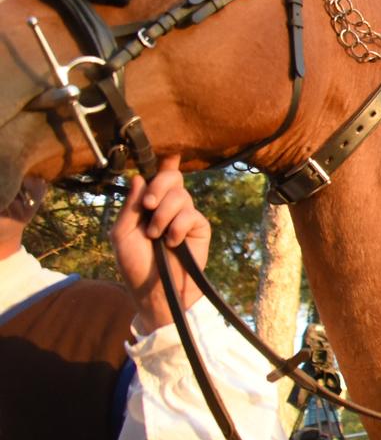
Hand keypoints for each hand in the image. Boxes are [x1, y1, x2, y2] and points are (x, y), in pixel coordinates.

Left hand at [110, 155, 208, 329]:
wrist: (155, 290)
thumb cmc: (135, 265)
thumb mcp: (121, 234)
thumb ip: (130, 206)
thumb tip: (139, 176)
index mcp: (147, 205)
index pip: (155, 176)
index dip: (161, 160)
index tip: (166, 148)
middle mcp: (167, 206)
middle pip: (171, 177)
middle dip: (159, 187)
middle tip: (149, 206)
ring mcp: (185, 216)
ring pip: (180, 195)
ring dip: (164, 215)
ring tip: (156, 236)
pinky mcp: (200, 227)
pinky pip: (191, 214)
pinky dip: (177, 227)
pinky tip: (172, 242)